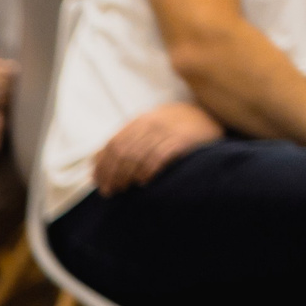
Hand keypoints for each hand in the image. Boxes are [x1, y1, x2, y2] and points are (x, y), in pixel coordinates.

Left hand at [93, 101, 222, 195]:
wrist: (209, 115)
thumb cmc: (174, 127)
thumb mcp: (149, 128)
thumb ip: (127, 141)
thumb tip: (95, 162)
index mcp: (139, 122)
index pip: (112, 145)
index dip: (103, 166)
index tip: (99, 184)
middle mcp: (150, 124)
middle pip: (122, 152)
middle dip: (113, 174)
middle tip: (111, 191)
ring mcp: (166, 130)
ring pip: (138, 155)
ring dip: (127, 175)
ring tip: (125, 189)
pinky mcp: (182, 139)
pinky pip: (159, 157)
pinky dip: (148, 171)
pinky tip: (144, 182)